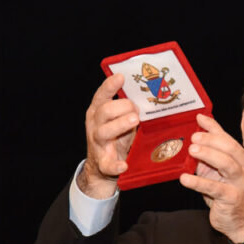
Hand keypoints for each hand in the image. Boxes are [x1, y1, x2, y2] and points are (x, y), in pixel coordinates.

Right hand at [80, 74, 137, 197]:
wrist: (102, 166)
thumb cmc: (116, 137)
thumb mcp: (120, 119)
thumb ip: (129, 109)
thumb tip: (147, 97)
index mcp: (98, 112)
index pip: (102, 95)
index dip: (110, 86)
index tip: (121, 77)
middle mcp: (96, 125)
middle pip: (104, 111)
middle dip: (121, 107)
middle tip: (137, 111)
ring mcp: (98, 143)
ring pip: (104, 132)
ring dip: (119, 125)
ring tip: (134, 120)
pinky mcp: (103, 163)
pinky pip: (108, 164)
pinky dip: (115, 165)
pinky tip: (124, 165)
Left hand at [179, 114, 243, 242]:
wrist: (238, 220)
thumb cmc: (226, 192)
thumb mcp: (218, 169)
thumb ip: (211, 150)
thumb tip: (197, 127)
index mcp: (243, 158)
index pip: (228, 139)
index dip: (213, 128)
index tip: (199, 119)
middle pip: (230, 148)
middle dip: (211, 140)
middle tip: (194, 136)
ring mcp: (240, 183)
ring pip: (227, 164)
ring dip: (209, 155)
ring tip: (192, 150)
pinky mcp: (231, 198)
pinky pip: (214, 187)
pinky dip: (198, 182)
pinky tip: (185, 179)